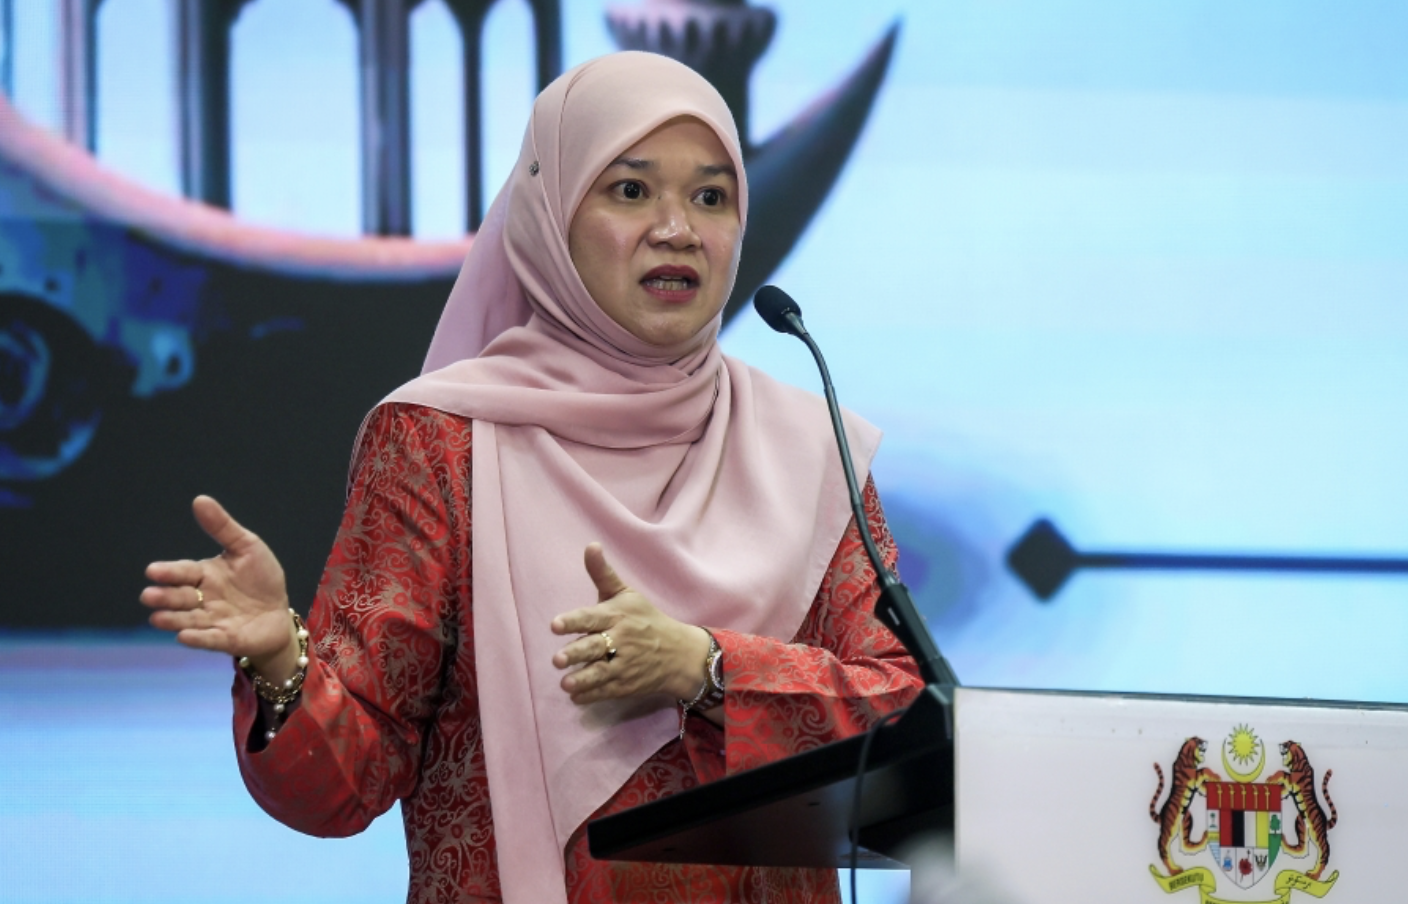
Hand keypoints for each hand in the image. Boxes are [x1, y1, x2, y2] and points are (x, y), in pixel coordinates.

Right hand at [140, 495, 298, 680]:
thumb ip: (223, 527)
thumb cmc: (260, 579)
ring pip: (188, 619)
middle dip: (165, 597)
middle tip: (148, 596)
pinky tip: (184, 636)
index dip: (169, 572)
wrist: (279, 613)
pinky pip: (209, 639)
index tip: (152, 571)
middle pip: (181, 597)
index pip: (184, 572)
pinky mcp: (225, 639)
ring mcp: (212, 621)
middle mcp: (203, 599)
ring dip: (173, 619)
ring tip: (158, 618)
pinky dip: (197, 638)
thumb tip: (199, 500)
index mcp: (205, 575)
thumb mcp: (247, 547)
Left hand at [551, 543, 710, 704]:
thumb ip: (603, 573)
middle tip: (557, 659)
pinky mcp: (627, 685)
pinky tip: (576, 696)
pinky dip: (591, 696)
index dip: (574, 621)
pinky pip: (607, 692)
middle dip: (577, 653)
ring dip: (583, 679)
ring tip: (566, 684)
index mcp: (618, 615)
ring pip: (601, 673)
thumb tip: (590, 545)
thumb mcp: (627, 594)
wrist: (679, 653)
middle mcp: (621, 640)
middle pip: (595, 647)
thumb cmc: (646, 620)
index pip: (593, 617)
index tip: (555, 624)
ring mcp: (625, 665)